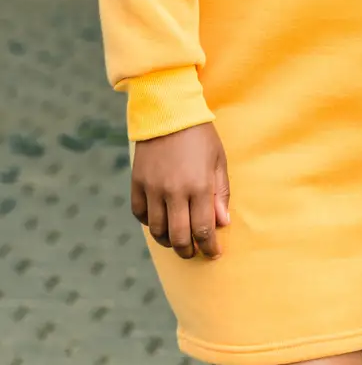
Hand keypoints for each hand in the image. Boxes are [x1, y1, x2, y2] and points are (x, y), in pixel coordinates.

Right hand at [131, 123, 229, 259]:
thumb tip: (222, 223)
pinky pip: (140, 215)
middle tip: (194, 252)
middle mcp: (174, 191)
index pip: (203, 230)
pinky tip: (160, 221)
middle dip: (188, 251)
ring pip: (157, 230)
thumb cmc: (200, 136)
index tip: (213, 253)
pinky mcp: (137, 183)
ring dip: (168, 241)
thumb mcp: (218, 161)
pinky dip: (150, 223)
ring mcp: (153, 188)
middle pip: (179, 237)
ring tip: (177, 240)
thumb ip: (220, 193)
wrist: (168, 112)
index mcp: (199, 186)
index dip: (209, 247)